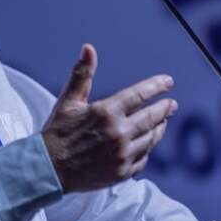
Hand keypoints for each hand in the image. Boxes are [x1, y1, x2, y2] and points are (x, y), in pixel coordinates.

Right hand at [41, 44, 176, 192]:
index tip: (168, 81)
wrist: (49, 169)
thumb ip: (82, 74)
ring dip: (159, 128)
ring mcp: (122, 154)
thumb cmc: (58, 132)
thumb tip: (88, 48)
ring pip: (151, 138)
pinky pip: (143, 158)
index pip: (139, 94)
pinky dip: (147, 148)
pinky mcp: (122, 172)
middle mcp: (118, 133)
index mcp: (106, 112)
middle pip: (152, 117)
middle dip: (164, 108)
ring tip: (162, 122)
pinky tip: (146, 143)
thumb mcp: (68, 100)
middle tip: (171, 104)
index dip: (156, 86)